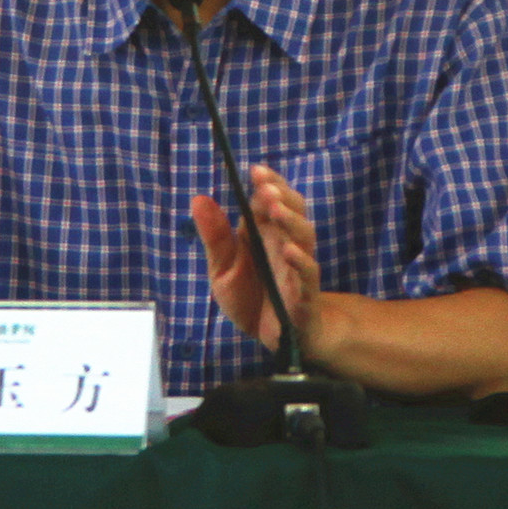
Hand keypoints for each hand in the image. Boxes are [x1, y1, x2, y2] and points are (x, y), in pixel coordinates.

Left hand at [191, 164, 322, 354]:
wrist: (273, 338)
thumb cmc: (251, 298)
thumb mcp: (223, 268)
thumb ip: (215, 237)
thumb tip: (199, 199)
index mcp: (265, 234)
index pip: (271, 199)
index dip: (268, 182)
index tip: (255, 170)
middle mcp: (284, 243)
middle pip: (293, 210)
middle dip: (282, 195)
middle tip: (266, 187)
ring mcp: (297, 267)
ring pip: (304, 236)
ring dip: (291, 221)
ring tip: (275, 210)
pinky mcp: (305, 294)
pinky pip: (308, 273)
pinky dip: (301, 261)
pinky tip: (289, 250)